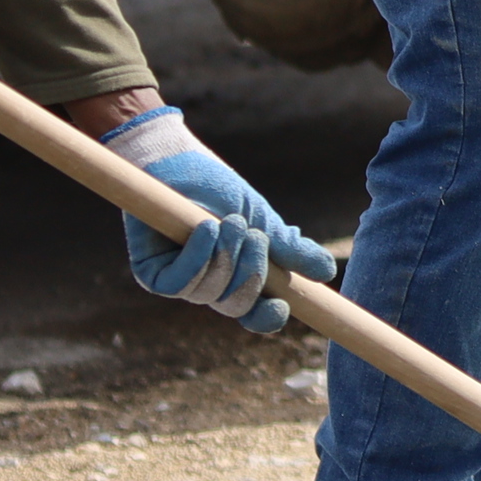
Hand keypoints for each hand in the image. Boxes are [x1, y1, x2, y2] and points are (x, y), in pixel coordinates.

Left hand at [112, 110, 337, 333]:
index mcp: (236, 278)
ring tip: (227, 221)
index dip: (267, 318)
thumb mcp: (261, 220)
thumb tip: (327, 272)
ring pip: (210, 293)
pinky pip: (180, 284)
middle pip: (237, 305)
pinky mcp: (152, 274)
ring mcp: (180, 281)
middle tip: (253, 234)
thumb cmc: (217, 189)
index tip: (282, 305)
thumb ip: (289, 248)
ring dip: (225, 254)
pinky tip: (205, 229)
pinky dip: (199, 257)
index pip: (254, 314)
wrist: (177, 162)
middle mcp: (208, 286)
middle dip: (251, 271)